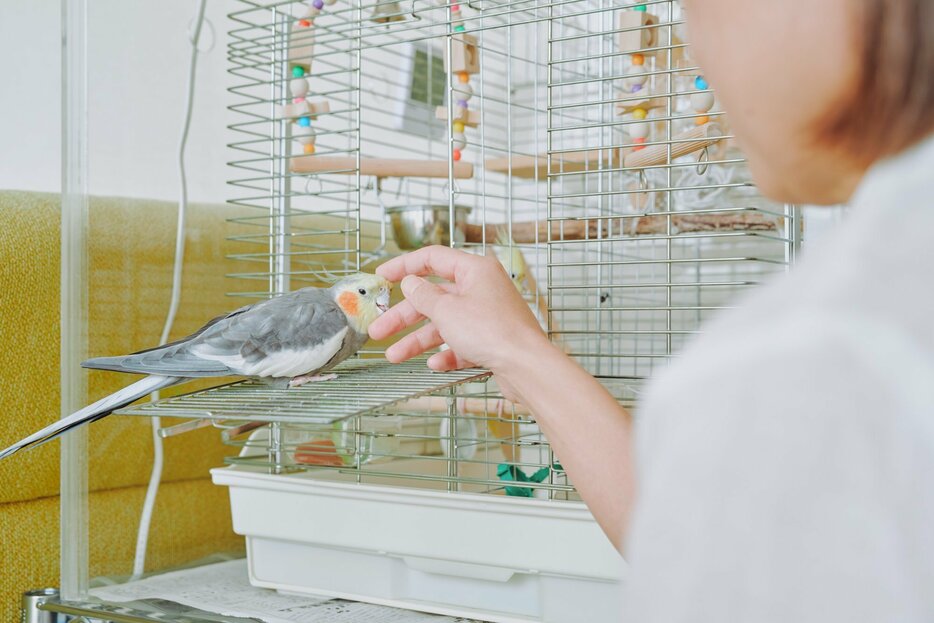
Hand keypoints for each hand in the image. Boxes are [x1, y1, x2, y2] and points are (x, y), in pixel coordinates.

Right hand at [369, 246, 550, 379]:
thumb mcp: (447, 311)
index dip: (404, 266)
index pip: (432, 258)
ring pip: (445, 324)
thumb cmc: (493, 332)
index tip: (382, 275)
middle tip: (379, 329)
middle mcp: (482, 289)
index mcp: (475, 270)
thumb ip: (423, 296)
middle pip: (434, 298)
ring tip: (394, 356)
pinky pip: (462, 344)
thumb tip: (410, 283)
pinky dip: (447, 353)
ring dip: (418, 340)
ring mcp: (488, 315)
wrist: (527, 367)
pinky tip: (435, 364)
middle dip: (404, 316)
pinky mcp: (492, 340)